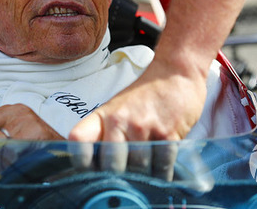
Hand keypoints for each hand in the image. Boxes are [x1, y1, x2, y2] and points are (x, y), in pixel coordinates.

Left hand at [0, 104, 62, 175]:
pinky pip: (9, 153)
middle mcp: (16, 112)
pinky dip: (8, 166)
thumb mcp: (12, 140)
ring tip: (3, 169)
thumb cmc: (38, 150)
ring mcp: (26, 121)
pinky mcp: (34, 133)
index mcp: (9, 111)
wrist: (67, 155)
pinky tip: (14, 168)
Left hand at [67, 58, 207, 178]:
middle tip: (123, 182)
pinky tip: (161, 169)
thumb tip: (98, 167)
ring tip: (145, 174)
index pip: (79, 141)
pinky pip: (161, 168)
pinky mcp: (168, 135)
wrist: (177, 73)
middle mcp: (120, 121)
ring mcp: (144, 128)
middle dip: (116, 178)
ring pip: (137, 170)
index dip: (80, 161)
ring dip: (142, 178)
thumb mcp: (118, 107)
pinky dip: (161, 174)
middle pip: (110, 165)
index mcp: (104, 115)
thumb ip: (107, 132)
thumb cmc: (146, 94)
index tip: (87, 174)